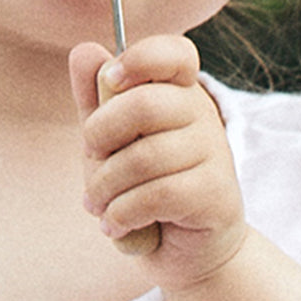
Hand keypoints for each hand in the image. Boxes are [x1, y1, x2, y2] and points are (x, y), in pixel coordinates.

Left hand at [70, 36, 246, 289]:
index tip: (112, 80)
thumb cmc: (142, 185)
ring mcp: (215, 152)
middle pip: (143, 105)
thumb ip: (95, 98)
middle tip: (91, 160)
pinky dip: (123, 213)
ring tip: (98, 204)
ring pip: (144, 158)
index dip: (140, 58)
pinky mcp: (217, 193)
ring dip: (105, 187)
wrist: (184, 250)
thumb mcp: (109, 140)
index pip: (174, 52)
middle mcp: (202, 114)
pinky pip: (158, 195)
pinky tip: (116, 224)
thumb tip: (84, 50)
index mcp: (178, 90)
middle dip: (99, 136)